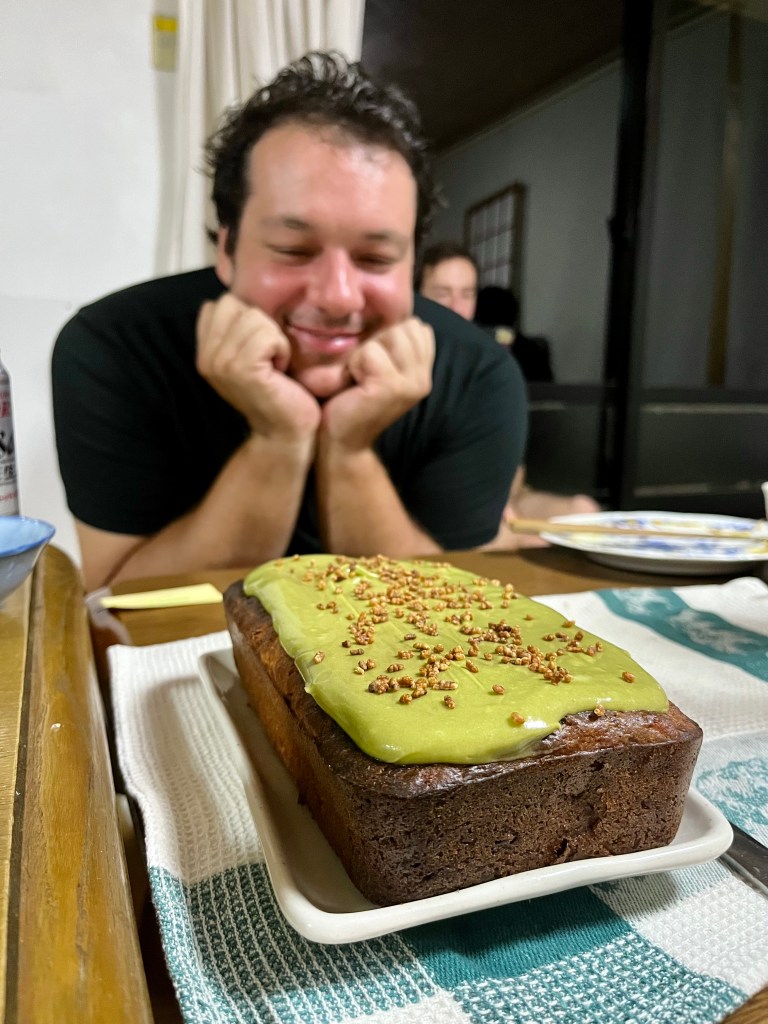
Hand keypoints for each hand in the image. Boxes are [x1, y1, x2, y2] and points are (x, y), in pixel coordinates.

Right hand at [196, 294, 320, 439]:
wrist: (285, 432)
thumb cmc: (277, 392)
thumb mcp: (248, 356)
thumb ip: (236, 331)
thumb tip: (238, 298)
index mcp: (205, 351)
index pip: (220, 304)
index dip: (247, 318)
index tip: (258, 349)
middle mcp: (207, 357)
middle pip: (234, 303)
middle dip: (260, 324)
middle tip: (268, 356)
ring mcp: (221, 364)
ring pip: (253, 317)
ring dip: (274, 338)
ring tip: (274, 364)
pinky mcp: (242, 369)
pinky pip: (267, 335)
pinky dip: (281, 348)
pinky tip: (280, 369)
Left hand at [321, 317, 434, 449]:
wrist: (341, 440)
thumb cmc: (353, 400)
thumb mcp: (381, 367)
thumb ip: (396, 346)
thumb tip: (400, 314)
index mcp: (425, 373)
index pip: (417, 327)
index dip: (389, 336)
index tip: (374, 365)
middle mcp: (424, 379)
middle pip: (404, 327)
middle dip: (377, 342)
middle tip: (364, 373)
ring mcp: (411, 384)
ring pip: (389, 335)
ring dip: (365, 352)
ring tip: (360, 377)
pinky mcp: (391, 387)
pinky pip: (370, 352)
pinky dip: (355, 364)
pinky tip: (354, 384)